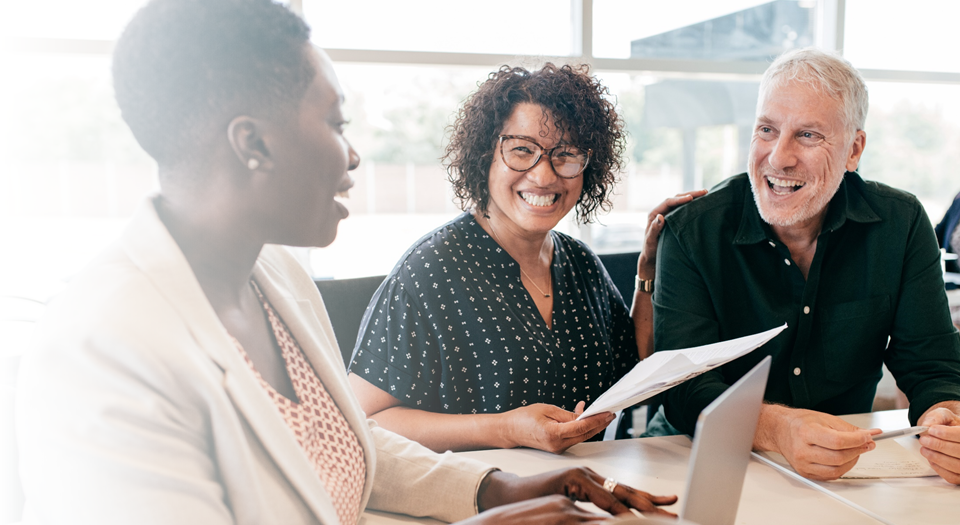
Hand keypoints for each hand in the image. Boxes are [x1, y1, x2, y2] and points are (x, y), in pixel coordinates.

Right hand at [473, 468, 677, 522]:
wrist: (510, 495)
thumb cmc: (537, 503)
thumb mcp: (570, 509)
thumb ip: (589, 513)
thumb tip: (610, 520)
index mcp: (591, 483)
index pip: (624, 492)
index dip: (647, 500)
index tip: (666, 507)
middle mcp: (589, 476)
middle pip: (627, 491)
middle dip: (652, 503)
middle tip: (673, 510)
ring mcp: (580, 476)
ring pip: (617, 494)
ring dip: (639, 507)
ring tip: (659, 515)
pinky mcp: (570, 479)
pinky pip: (598, 497)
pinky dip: (614, 508)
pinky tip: (627, 516)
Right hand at [501, 402, 613, 453]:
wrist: (510, 430)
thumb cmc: (524, 418)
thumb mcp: (547, 409)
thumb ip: (567, 414)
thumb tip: (584, 416)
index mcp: (553, 434)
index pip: (581, 427)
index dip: (597, 419)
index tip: (607, 413)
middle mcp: (557, 445)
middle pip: (585, 434)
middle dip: (599, 424)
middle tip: (610, 413)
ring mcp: (558, 448)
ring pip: (581, 437)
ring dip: (591, 426)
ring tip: (600, 414)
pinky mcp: (557, 448)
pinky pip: (574, 438)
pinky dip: (581, 428)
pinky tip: (583, 417)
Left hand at [637, 190, 707, 277]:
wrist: (652, 257)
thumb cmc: (650, 250)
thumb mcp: (651, 241)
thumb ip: (654, 229)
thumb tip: (660, 216)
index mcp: (654, 214)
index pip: (668, 202)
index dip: (680, 199)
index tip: (691, 198)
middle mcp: (662, 212)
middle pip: (676, 199)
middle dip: (690, 194)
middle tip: (704, 192)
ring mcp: (669, 215)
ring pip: (682, 203)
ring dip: (693, 198)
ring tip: (706, 194)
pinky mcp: (675, 220)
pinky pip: (684, 210)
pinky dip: (693, 206)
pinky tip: (702, 204)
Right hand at [755, 405, 876, 479]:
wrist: (780, 430)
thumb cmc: (800, 423)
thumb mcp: (824, 418)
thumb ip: (847, 428)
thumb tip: (868, 435)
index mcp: (806, 432)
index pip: (837, 441)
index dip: (857, 441)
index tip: (866, 438)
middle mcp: (802, 450)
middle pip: (838, 457)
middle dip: (857, 451)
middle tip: (865, 444)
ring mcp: (802, 464)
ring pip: (836, 470)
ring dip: (852, 461)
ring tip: (855, 451)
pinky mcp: (805, 473)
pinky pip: (830, 476)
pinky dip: (842, 469)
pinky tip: (844, 459)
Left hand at [918, 405, 959, 483]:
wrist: (948, 434)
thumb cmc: (948, 425)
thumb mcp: (943, 415)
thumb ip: (936, 417)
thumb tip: (926, 425)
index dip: (947, 434)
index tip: (932, 430)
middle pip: (959, 451)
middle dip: (939, 445)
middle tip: (924, 440)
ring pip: (956, 465)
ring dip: (937, 457)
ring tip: (924, 449)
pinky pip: (952, 476)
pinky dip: (939, 468)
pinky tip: (931, 459)